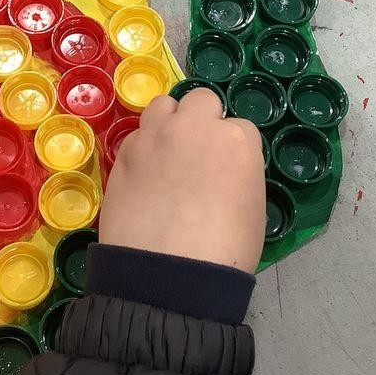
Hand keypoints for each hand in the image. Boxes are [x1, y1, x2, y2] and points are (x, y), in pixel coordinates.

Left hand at [100, 89, 265, 272]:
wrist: (169, 274)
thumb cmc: (225, 251)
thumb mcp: (251, 208)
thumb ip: (237, 174)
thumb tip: (221, 173)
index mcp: (236, 140)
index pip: (239, 127)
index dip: (232, 149)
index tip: (225, 170)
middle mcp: (194, 127)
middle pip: (201, 100)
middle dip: (202, 120)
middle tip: (197, 153)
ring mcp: (155, 136)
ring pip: (162, 105)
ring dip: (169, 121)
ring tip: (167, 151)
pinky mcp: (124, 153)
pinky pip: (137, 135)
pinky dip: (143, 147)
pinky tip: (144, 174)